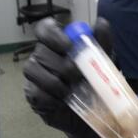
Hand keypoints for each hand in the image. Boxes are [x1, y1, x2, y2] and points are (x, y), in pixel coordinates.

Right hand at [23, 17, 114, 137]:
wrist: (96, 114)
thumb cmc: (96, 83)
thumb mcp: (104, 62)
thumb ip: (102, 42)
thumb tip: (100, 23)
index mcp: (57, 44)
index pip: (44, 29)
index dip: (53, 35)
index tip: (68, 45)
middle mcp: (42, 57)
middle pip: (40, 51)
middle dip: (61, 64)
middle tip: (78, 76)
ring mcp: (34, 77)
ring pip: (33, 69)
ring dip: (55, 80)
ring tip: (72, 90)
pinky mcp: (33, 96)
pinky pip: (35, 91)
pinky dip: (51, 97)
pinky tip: (64, 101)